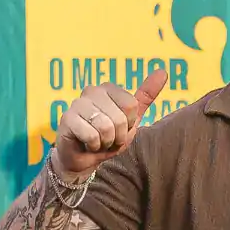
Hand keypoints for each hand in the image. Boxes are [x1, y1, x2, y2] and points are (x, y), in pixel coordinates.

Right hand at [52, 66, 168, 176]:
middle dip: (118, 136)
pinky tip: (87, 144)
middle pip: (120, 118)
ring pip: (106, 127)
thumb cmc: (107, 138)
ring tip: (98, 141)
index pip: (132, 106)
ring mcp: (77, 104)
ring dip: (105, 142)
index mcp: (108, 88)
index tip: (119, 129)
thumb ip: (145, 96)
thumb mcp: (131, 119)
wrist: (83, 158)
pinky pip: (91, 135)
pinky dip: (93, 146)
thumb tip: (162, 71)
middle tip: (108, 138)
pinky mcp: (67, 119)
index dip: (129, 124)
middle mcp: (92, 91)